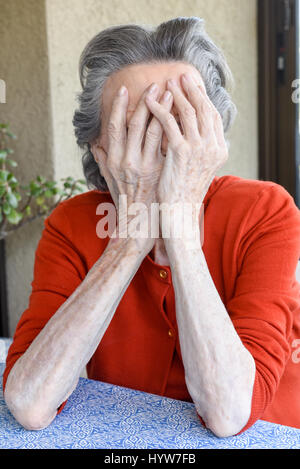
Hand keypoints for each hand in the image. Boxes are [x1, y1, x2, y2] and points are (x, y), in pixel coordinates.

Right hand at [91, 83, 173, 250]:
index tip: (125, 89)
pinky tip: (182, 117)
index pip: (115, 126)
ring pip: (154, 131)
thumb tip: (94, 143)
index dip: (119, 106)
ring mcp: (145, 166)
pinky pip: (168, 145)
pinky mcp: (161, 171)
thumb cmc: (126, 201)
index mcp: (114, 160)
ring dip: (163, 110)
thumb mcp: (109, 180)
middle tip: (156, 85)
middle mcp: (128, 161)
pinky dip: (174, 128)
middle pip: (136, 124)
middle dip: (146, 102)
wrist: (140, 224)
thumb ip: (103, 160)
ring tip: (172, 94)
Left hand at [145, 72, 227, 207]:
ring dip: (176, 94)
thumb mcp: (198, 168)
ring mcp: (198, 149)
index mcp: (219, 150)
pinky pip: (169, 123)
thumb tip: (193, 132)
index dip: (203, 98)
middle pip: (204, 109)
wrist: (179, 211)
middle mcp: (213, 147)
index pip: (213, 116)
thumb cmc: (184, 191)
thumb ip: (199, 148)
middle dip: (192, 90)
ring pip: (188, 112)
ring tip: (166, 83)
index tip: (193, 86)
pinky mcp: (181, 152)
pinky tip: (150, 101)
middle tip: (181, 76)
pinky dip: (159, 109)